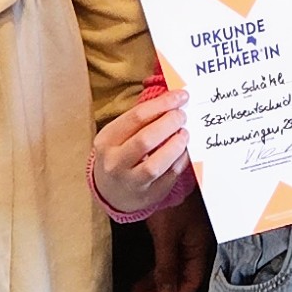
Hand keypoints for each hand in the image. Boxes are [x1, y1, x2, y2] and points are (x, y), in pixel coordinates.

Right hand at [92, 89, 190, 216]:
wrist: (109, 192)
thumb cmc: (119, 154)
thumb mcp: (118, 135)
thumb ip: (141, 119)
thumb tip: (173, 99)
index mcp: (107, 140)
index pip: (136, 117)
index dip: (162, 103)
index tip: (180, 96)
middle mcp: (115, 162)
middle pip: (145, 139)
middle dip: (169, 123)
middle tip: (182, 115)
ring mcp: (130, 182)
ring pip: (155, 165)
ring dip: (175, 145)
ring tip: (184, 134)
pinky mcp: (148, 195)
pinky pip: (168, 178)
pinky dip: (180, 161)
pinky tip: (184, 151)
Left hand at [134, 189, 212, 291]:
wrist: (165, 172)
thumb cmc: (171, 202)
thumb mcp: (167, 236)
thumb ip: (166, 267)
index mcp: (198, 245)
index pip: (191, 280)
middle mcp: (193, 243)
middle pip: (179, 275)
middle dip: (160, 291)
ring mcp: (183, 236)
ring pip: (171, 266)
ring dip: (155, 281)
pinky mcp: (172, 229)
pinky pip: (165, 255)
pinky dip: (155, 267)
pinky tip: (143, 276)